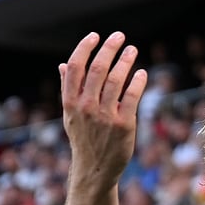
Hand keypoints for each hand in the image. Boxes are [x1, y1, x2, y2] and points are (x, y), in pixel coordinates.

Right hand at [59, 32, 147, 187]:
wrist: (95, 169)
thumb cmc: (84, 139)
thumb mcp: (70, 115)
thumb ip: (68, 89)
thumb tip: (63, 65)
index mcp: (70, 103)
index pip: (75, 67)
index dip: (85, 48)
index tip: (95, 35)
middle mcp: (86, 108)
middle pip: (97, 69)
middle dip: (109, 49)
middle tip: (119, 36)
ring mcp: (104, 116)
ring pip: (115, 80)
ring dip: (125, 61)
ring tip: (132, 50)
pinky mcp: (123, 125)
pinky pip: (132, 97)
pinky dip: (137, 82)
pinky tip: (141, 73)